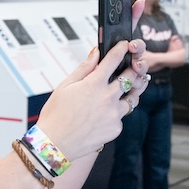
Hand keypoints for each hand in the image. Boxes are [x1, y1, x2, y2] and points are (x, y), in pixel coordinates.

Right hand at [35, 37, 149, 158]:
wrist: (55, 144)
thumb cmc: (56, 114)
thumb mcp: (65, 86)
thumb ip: (84, 68)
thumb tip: (96, 53)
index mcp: (94, 84)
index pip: (113, 59)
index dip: (121, 49)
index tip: (125, 45)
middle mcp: (108, 97)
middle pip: (130, 77)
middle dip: (133, 68)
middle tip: (133, 65)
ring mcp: (114, 114)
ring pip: (132, 98)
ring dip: (129, 92)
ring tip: (122, 92)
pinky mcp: (116, 128)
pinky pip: (121, 117)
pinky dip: (116, 113)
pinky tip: (105, 115)